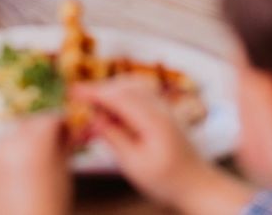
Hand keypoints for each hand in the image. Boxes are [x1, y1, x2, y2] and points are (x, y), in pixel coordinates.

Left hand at [0, 115, 72, 214]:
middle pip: (29, 123)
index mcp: (32, 145)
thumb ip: (64, 148)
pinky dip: (14, 150)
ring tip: (44, 152)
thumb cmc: (50, 208)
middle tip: (60, 136)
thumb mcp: (63, 176)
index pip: (49, 119)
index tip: (71, 125)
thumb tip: (70, 133)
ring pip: (13, 135)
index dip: (62, 121)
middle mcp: (9, 145)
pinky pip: (1, 150)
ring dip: (28, 137)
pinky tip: (26, 165)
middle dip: (44, 126)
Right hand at [75, 78, 251, 214]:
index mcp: (154, 122)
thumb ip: (114, 138)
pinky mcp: (166, 112)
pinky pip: (141, 93)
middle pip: (125, 86)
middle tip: (76, 95)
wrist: (199, 186)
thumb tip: (93, 119)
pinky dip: (122, 92)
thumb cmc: (167, 180)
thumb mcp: (134, 164)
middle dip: (99, 88)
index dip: (93, 92)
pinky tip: (112, 105)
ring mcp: (166, 109)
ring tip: (92, 101)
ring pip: (134, 86)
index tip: (72, 91)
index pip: (118, 97)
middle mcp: (162, 110)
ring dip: (111, 88)